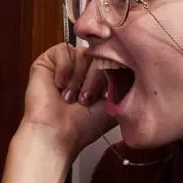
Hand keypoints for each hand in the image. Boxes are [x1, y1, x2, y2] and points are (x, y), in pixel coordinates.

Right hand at [19, 43, 115, 158]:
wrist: (57, 132)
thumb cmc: (82, 125)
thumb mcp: (115, 101)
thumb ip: (125, 80)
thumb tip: (134, 64)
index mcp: (101, 78)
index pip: (115, 59)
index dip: (112, 72)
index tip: (106, 91)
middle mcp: (84, 70)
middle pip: (100, 54)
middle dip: (95, 78)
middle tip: (85, 100)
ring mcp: (67, 64)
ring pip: (83, 52)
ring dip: (79, 78)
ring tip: (70, 97)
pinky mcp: (48, 60)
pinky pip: (64, 50)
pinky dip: (64, 69)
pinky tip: (60, 86)